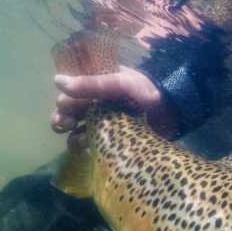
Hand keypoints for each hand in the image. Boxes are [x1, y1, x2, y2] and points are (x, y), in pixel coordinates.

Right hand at [50, 67, 176, 143]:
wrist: (174, 114)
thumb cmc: (148, 92)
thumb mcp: (120, 84)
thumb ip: (92, 84)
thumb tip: (57, 81)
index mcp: (96, 87)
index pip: (69, 93)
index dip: (65, 101)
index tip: (69, 108)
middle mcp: (95, 105)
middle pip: (67, 113)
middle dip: (62, 119)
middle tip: (68, 124)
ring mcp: (102, 125)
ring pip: (74, 132)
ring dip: (70, 136)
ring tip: (80, 139)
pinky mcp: (109, 142)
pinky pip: (87, 147)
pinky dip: (82, 148)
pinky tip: (88, 148)